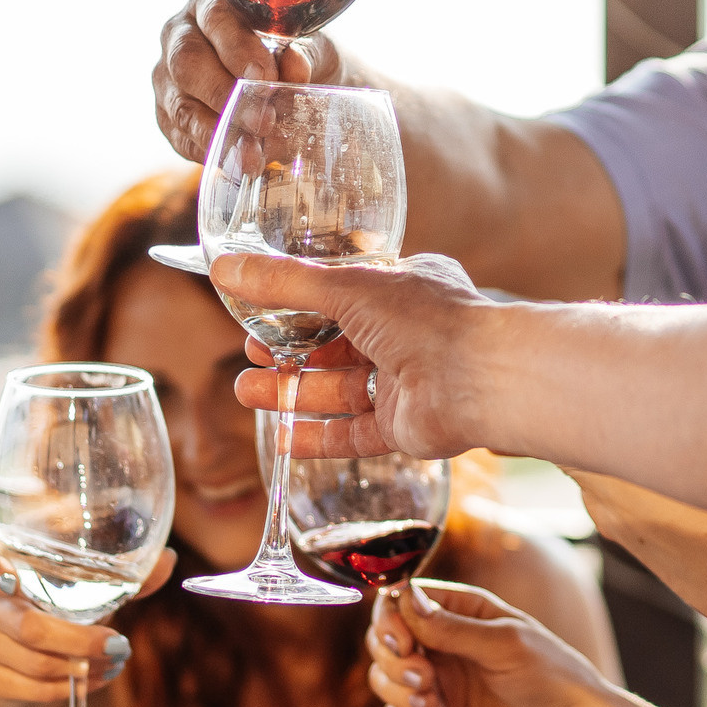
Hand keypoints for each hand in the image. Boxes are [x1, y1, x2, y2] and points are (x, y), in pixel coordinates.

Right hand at [0, 544, 172, 701]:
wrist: (21, 669)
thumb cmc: (59, 618)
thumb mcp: (86, 596)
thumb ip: (124, 579)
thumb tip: (167, 559)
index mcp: (9, 573)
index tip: (12, 578)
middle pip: (32, 627)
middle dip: (82, 641)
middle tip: (119, 647)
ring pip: (36, 662)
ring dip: (83, 669)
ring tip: (113, 665)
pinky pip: (32, 689)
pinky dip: (68, 689)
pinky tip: (90, 682)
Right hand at [153, 0, 343, 160]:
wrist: (295, 85)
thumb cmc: (301, 56)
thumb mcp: (314, 49)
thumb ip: (306, 54)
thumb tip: (295, 64)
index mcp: (216, 1)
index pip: (217, 17)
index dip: (237, 48)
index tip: (265, 77)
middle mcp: (182, 34)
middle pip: (187, 61)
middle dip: (224, 94)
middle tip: (262, 121)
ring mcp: (168, 76)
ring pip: (179, 104)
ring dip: (216, 132)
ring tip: (252, 154)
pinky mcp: (167, 114)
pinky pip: (179, 135)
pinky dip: (209, 151)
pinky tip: (235, 161)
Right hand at [218, 253, 496, 459]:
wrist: (482, 379)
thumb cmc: (427, 319)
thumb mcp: (346, 286)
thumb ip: (284, 282)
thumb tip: (224, 268)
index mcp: (403, 290)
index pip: (343, 296)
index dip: (299, 306)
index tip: (260, 314)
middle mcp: (406, 335)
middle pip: (336, 347)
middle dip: (289, 354)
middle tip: (250, 358)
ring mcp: (406, 383)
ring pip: (339, 391)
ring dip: (293, 393)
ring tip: (247, 392)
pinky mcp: (405, 426)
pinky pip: (354, 434)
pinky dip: (318, 436)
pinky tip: (281, 438)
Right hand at [367, 579, 612, 706]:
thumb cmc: (551, 675)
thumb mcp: (506, 643)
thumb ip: (453, 627)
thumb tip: (406, 599)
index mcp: (460, 612)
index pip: (402, 602)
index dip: (390, 619)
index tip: (401, 641)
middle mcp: (442, 644)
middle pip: (384, 641)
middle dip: (392, 660)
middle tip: (423, 677)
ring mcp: (438, 683)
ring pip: (384, 679)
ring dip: (396, 691)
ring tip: (430, 704)